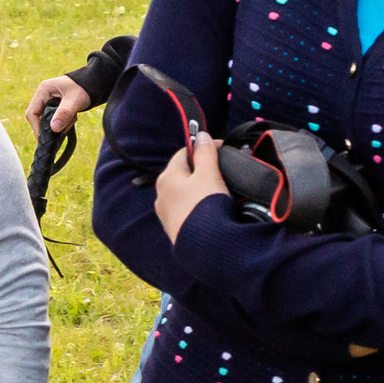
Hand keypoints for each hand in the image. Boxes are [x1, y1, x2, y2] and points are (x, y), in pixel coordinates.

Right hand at [25, 76, 91, 133]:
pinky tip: (72, 119)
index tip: (45, 139)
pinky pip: (54, 119)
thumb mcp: (74, 100)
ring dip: (59, 124)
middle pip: (37, 118)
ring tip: (72, 119)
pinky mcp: (54, 106)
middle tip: (63, 129)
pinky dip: (63, 122)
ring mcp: (47, 101)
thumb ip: (64, 113)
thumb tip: (54, 128)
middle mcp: (43, 96)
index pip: (32, 113)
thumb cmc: (83, 88)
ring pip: (46, 120)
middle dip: (50, 126)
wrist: (93, 83)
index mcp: (43, 91)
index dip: (36, 127)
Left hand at [152, 132, 227, 246]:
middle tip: (222, 171)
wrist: (205, 247)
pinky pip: (186, 209)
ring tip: (219, 191)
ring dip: (199, 188)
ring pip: (184, 193)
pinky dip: (197, 205)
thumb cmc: (206, 205)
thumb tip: (201, 135)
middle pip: (183, 174)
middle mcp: (161, 195)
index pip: (183, 154)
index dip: (203, 149)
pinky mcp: (174, 229)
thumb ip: (205, 153)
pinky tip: (210, 209)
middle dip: (201, 169)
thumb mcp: (209, 174)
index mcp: (166, 178)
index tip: (221, 150)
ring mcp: (166, 214)